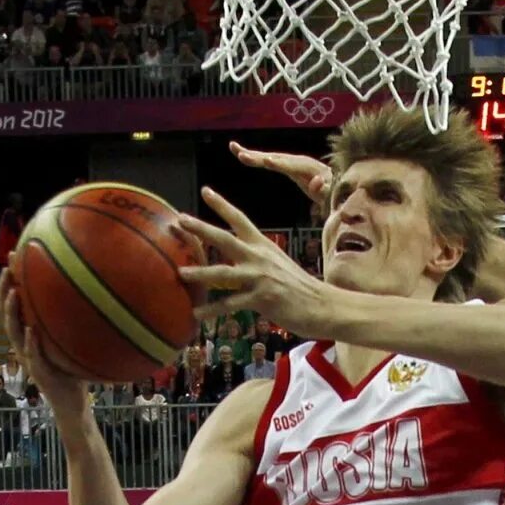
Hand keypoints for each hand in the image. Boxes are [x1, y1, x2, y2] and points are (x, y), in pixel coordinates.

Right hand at [0, 261, 87, 413]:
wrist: (73, 404)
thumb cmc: (73, 372)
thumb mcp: (70, 342)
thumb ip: (72, 322)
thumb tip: (91, 292)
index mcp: (27, 336)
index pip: (11, 306)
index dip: (8, 283)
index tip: (12, 258)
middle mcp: (23, 346)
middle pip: (4, 314)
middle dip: (3, 290)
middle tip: (7, 269)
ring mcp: (29, 360)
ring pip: (13, 333)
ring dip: (12, 312)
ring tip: (14, 293)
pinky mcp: (40, 374)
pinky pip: (33, 356)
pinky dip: (31, 343)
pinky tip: (32, 330)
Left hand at [178, 189, 337, 337]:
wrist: (323, 305)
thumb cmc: (301, 289)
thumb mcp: (279, 266)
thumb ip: (259, 262)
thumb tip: (241, 264)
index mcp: (263, 246)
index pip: (240, 219)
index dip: (222, 205)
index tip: (205, 191)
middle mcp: (259, 257)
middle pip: (225, 238)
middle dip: (201, 228)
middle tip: (180, 219)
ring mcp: (259, 277)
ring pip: (223, 273)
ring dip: (200, 272)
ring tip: (181, 272)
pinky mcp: (261, 298)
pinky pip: (231, 304)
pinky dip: (212, 310)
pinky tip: (197, 314)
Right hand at [228, 140, 331, 204]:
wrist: (339, 184)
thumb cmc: (336, 190)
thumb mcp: (334, 192)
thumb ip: (326, 188)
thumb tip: (317, 182)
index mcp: (309, 168)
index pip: (292, 166)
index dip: (279, 164)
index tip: (266, 161)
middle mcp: (298, 161)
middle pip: (276, 158)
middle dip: (259, 156)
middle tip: (241, 155)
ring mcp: (292, 163)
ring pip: (269, 157)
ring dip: (252, 154)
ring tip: (234, 148)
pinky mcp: (287, 167)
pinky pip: (269, 161)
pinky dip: (254, 158)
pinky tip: (240, 154)